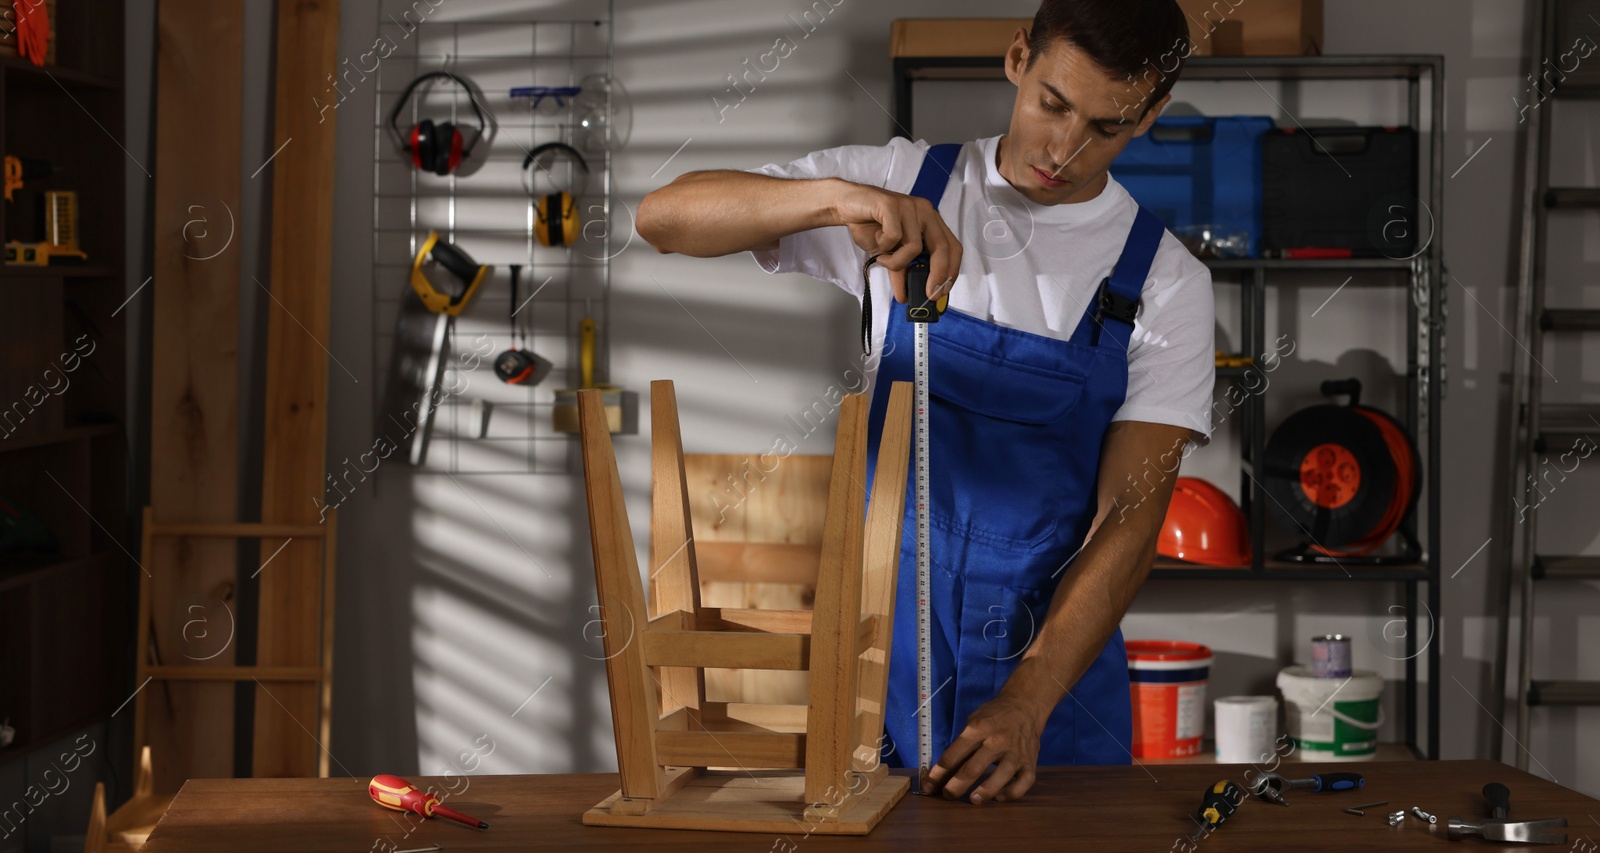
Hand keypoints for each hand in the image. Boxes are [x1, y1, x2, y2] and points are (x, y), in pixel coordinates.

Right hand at [831, 181, 961, 303]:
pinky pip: (894, 236)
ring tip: (883, 258)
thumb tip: (906, 298)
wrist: (846, 205)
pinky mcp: (892, 204)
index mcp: (930, 222)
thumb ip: (901, 271)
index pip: (953, 247)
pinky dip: (883, 246)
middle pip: (942, 247)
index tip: (942, 292)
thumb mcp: (890, 254)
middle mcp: (925, 212)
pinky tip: (876, 241)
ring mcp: (910, 206)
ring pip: (914, 246)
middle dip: (937, 274)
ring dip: (896, 261)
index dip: (951, 271)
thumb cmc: (871, 227)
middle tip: (927, 294)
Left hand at [924, 693, 1042, 804]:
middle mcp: (997, 740)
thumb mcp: (973, 721)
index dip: (939, 772)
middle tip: (947, 796)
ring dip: (985, 791)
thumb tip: (944, 772)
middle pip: (974, 768)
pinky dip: (1012, 793)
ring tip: (973, 800)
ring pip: (1001, 775)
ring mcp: (1016, 752)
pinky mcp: (1031, 762)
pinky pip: (1024, 782)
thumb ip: (962, 745)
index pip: (954, 753)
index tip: (928, 785)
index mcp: (979, 728)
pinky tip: (1000, 797)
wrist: (1025, 706)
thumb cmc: (993, 716)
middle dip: (956, 786)